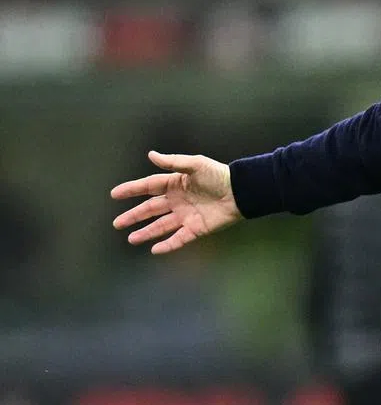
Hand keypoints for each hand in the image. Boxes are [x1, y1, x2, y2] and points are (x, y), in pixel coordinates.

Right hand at [111, 151, 241, 253]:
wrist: (240, 192)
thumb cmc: (219, 175)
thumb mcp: (195, 164)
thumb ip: (173, 162)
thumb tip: (151, 155)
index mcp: (175, 184)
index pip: (148, 187)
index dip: (132, 190)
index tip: (115, 194)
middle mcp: (178, 201)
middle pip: (151, 210)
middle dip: (134, 216)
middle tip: (117, 223)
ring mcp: (186, 216)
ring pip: (161, 226)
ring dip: (146, 233)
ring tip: (131, 239)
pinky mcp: (196, 228)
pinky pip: (179, 238)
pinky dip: (167, 245)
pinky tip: (155, 249)